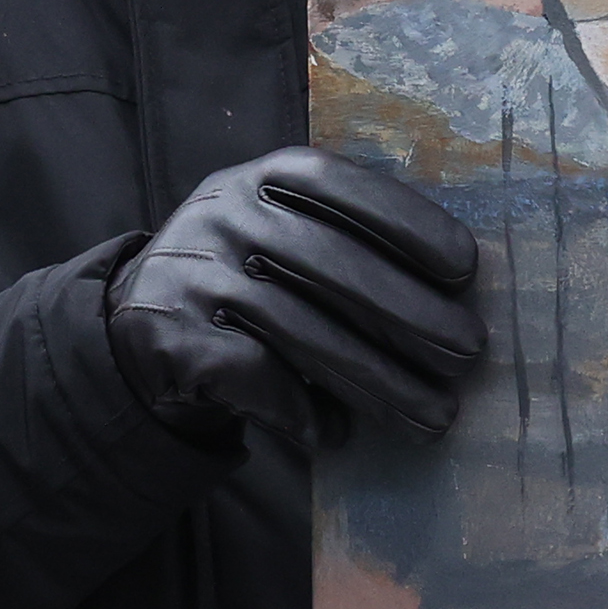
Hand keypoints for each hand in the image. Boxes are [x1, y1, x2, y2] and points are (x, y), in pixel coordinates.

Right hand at [108, 146, 485, 448]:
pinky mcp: (172, 337)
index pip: (341, 186)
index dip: (408, 222)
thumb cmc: (247, 273)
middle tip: (468, 353)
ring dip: (381, 383)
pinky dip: (308, 413)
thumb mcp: (281, 228)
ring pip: (306, 335)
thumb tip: (454, 293)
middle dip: (413, 315)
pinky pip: (261, 380)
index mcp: (262, 177)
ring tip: (436, 416)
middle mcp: (225, 214)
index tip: (465, 267)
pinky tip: (338, 431)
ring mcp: (195, 275)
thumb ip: (346, 239)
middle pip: (335, 266)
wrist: (139, 324)